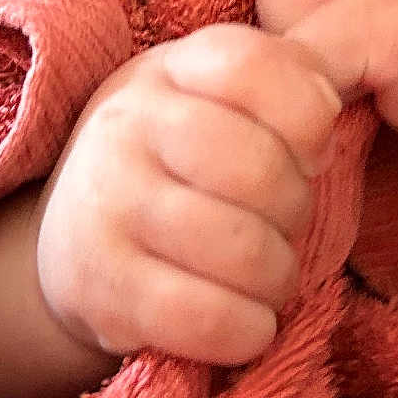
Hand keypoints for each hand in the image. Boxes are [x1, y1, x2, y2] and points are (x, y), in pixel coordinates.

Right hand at [33, 24, 340, 366]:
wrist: (73, 241)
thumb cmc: (181, 164)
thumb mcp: (219, 102)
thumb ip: (284, 90)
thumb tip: (324, 130)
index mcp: (169, 68)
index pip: (253, 68)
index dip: (305, 117)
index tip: (308, 153)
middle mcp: (127, 123)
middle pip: (258, 168)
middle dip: (296, 210)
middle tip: (284, 226)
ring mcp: (106, 203)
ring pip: (242, 249)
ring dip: (278, 278)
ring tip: (266, 277)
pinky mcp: (99, 286)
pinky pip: (206, 317)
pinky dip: (247, 330)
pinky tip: (245, 323)